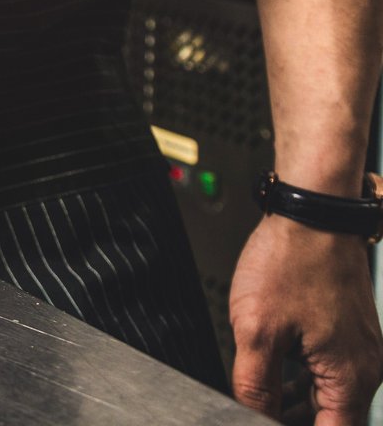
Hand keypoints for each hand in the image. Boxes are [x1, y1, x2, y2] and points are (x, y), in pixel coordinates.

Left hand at [230, 214, 382, 422]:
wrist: (312, 214)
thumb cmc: (290, 261)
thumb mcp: (257, 331)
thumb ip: (255, 385)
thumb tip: (251, 417)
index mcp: (351, 379)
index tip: (263, 425)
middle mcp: (366, 369)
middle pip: (334, 421)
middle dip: (293, 422)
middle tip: (257, 414)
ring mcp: (361, 351)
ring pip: (331, 399)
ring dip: (297, 408)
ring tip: (262, 404)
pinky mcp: (350, 334)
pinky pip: (331, 374)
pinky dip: (304, 384)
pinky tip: (276, 380)